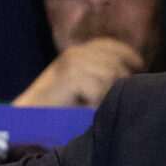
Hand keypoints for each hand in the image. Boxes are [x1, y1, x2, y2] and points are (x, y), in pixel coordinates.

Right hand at [13, 38, 142, 107]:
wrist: (28, 118)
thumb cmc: (57, 109)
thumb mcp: (82, 87)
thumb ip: (101, 76)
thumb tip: (133, 76)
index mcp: (79, 52)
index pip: (111, 46)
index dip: (128, 57)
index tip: (137, 69)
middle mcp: (75, 53)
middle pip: (117, 62)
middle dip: (120, 81)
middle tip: (107, 100)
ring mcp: (72, 63)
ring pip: (111, 75)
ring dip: (106, 95)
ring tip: (92, 106)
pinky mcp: (70, 76)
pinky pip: (99, 89)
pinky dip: (95, 103)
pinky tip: (85, 109)